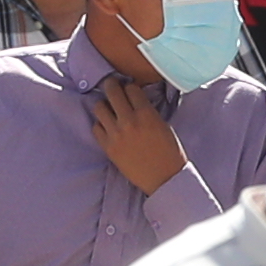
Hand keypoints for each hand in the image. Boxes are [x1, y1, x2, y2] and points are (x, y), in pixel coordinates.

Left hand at [87, 73, 188, 197]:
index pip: (131, 88)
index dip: (130, 87)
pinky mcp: (108, 147)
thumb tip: (135, 100)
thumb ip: (148, 111)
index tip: (129, 90)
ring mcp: (116, 134)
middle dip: (112, 85)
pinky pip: (96, 127)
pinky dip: (101, 125)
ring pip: (99, 107)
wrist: (164, 179)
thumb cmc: (170, 153)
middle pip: (112, 91)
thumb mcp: (163, 125)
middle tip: (112, 86)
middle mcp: (129, 121)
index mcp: (147, 114)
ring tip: (109, 109)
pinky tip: (108, 127)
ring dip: (105, 105)